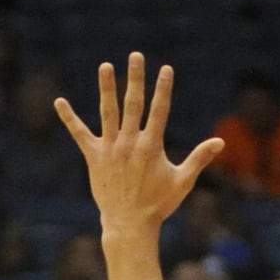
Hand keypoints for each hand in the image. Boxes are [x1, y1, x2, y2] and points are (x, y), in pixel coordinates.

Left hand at [55, 54, 224, 237]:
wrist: (130, 224)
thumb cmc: (159, 204)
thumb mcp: (183, 181)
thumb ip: (199, 158)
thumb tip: (221, 143)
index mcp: (151, 146)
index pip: (159, 111)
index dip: (163, 89)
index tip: (166, 69)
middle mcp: (130, 143)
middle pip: (133, 104)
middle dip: (136, 78)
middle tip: (136, 56)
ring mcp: (110, 148)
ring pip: (108, 112)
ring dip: (107, 87)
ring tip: (106, 66)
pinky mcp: (93, 157)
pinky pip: (79, 133)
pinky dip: (69, 118)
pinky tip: (59, 101)